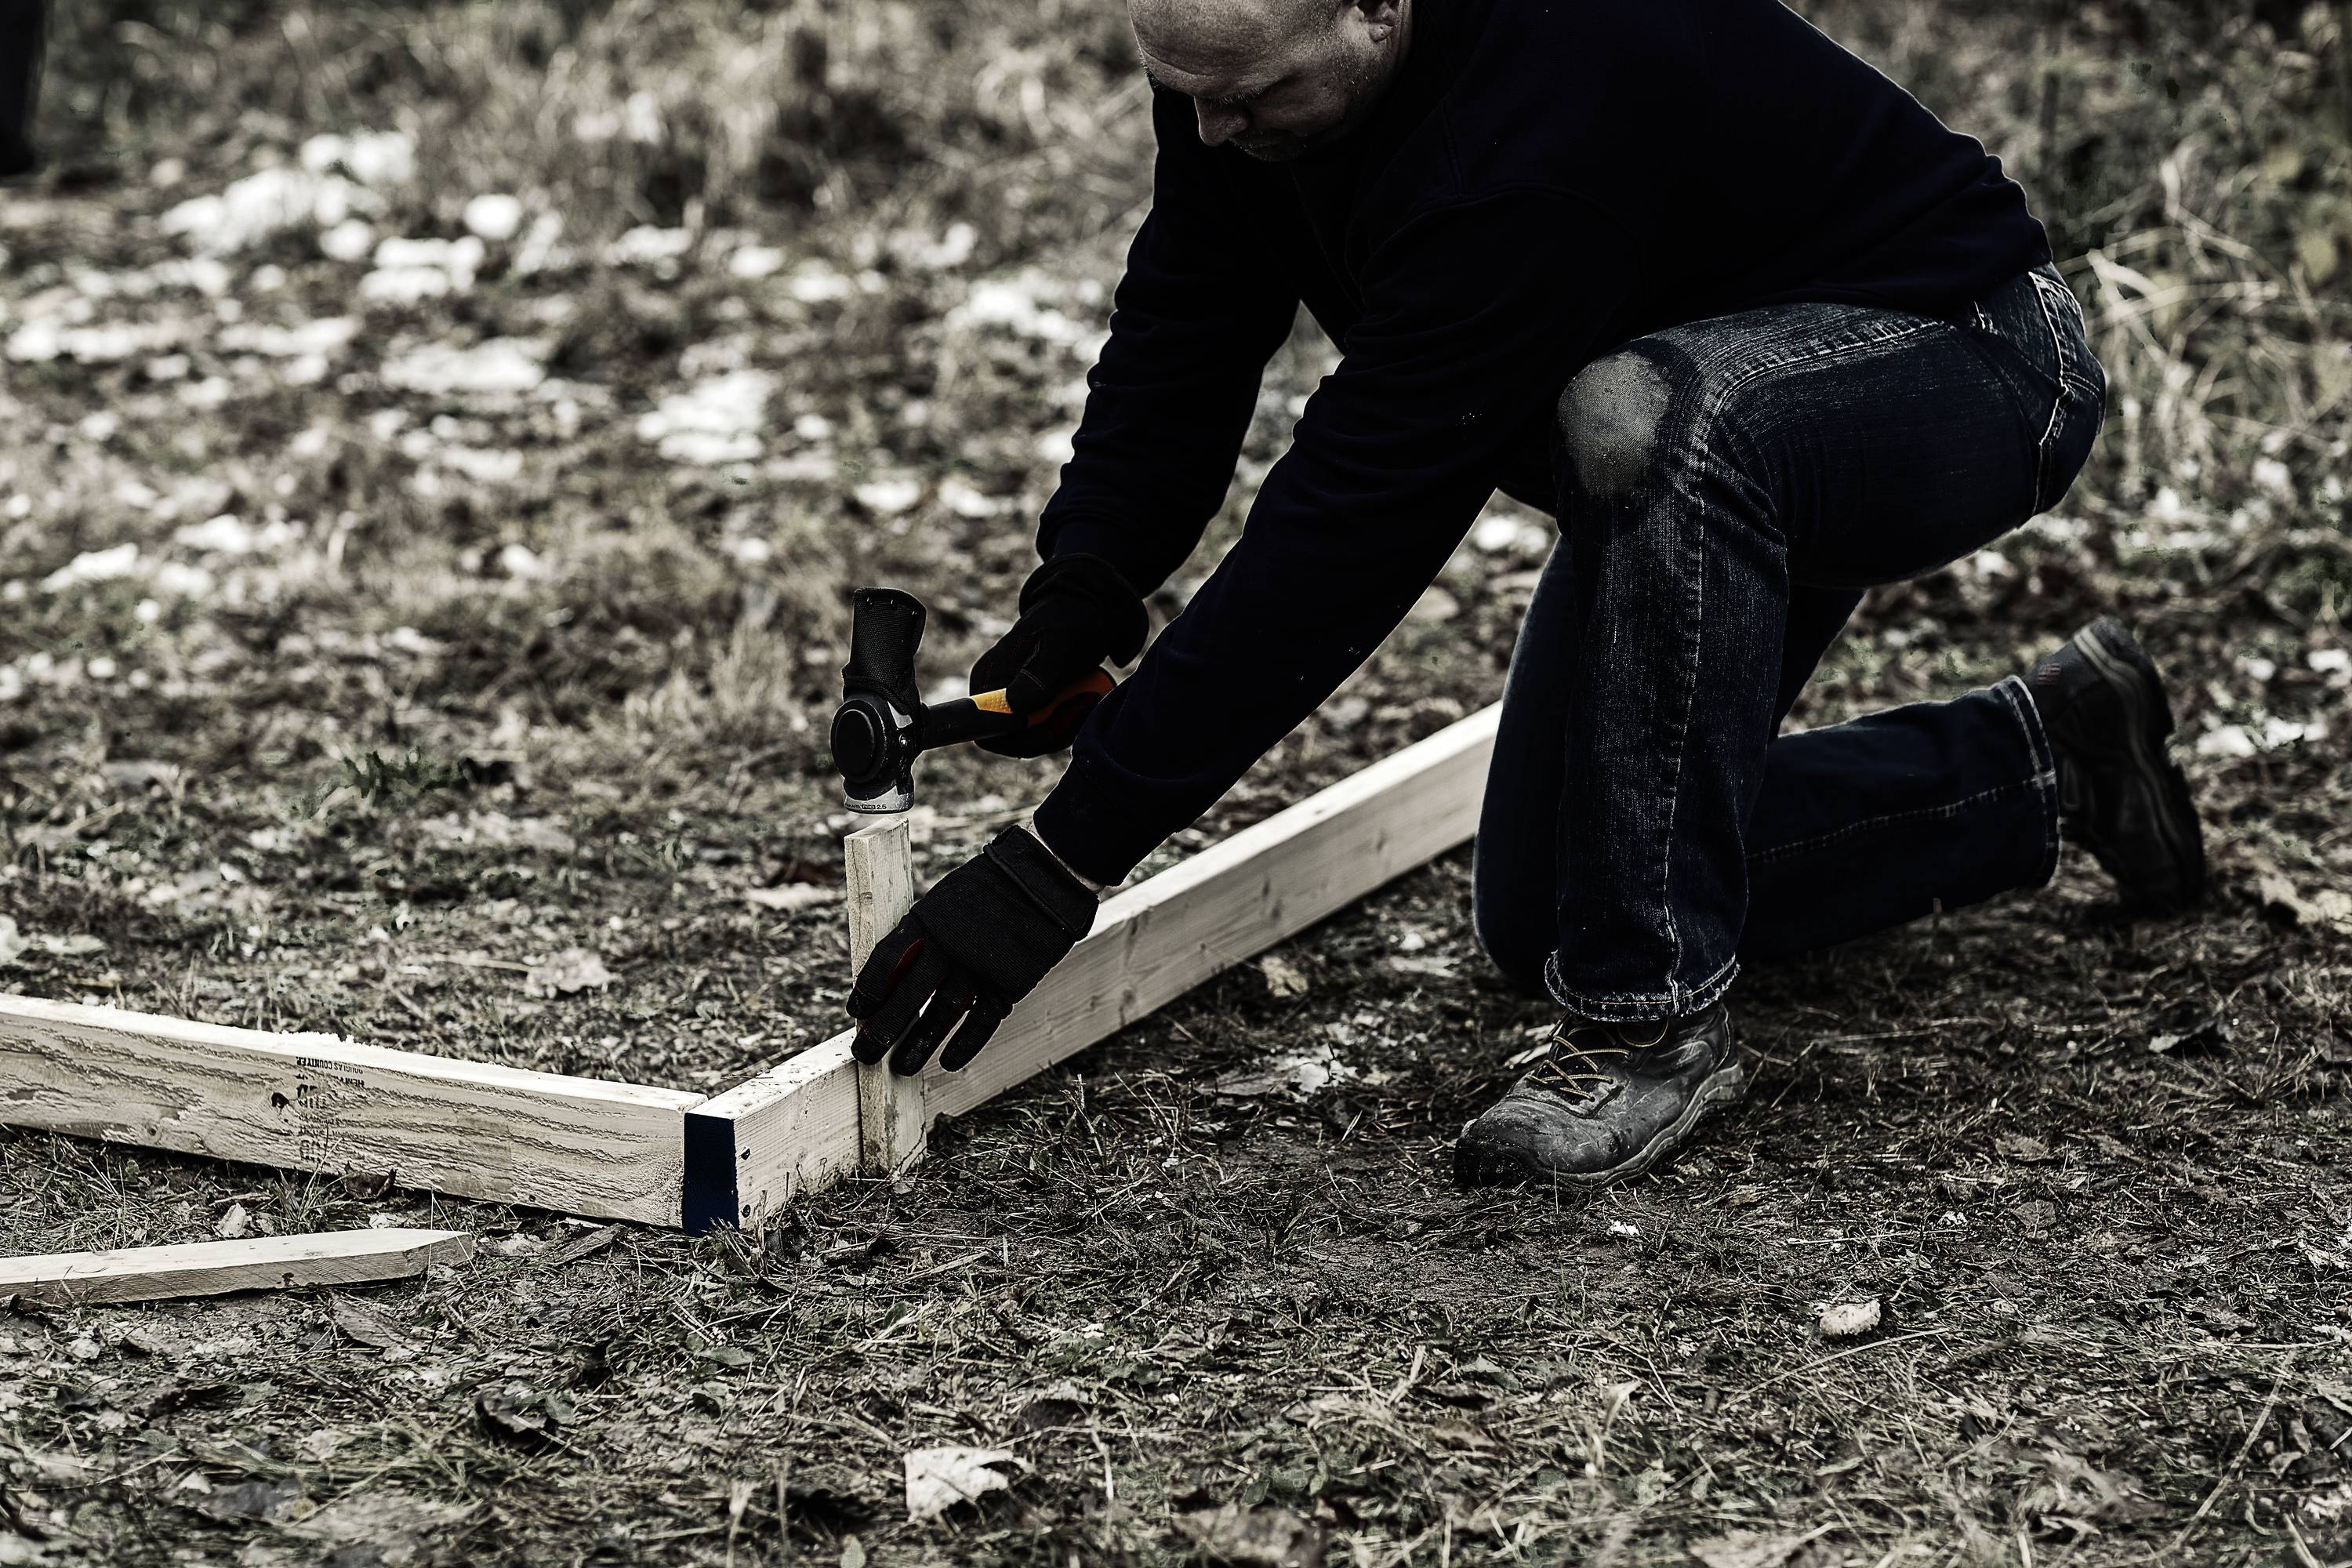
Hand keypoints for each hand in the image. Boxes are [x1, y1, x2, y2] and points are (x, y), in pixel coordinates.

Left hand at [847, 825, 1098, 1074]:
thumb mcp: (945, 901)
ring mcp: (978, 968)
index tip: (857, 1011)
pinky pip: (980, 1023)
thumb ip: (924, 935)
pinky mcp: (1007, 984)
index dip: (867, 990)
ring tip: (901, 1068)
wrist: (1043, 879)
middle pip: (906, 997)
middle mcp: (947, 948)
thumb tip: (897, 975)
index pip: (884, 962)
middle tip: (865, 1055)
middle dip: (882, 1030)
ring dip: (918, 1045)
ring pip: (940, 1016)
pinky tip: (948, 1062)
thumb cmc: (989, 887)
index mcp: (926, 920)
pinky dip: (963, 1045)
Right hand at [969, 552, 1147, 757]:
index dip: (1023, 740)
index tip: (1058, 723)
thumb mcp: (1061, 644)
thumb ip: (1039, 675)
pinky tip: (1085, 701)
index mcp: (988, 680)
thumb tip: (1014, 707)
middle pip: (1015, 742)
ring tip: (1089, 697)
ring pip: (1033, 738)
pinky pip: (1045, 728)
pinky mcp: (1030, 703)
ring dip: (1064, 727)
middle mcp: (992, 694)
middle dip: (1052, 733)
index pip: (989, 734)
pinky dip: (1066, 722)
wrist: (1086, 608)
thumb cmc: (1073, 620)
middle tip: (1085, 705)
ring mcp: (1011, 700)